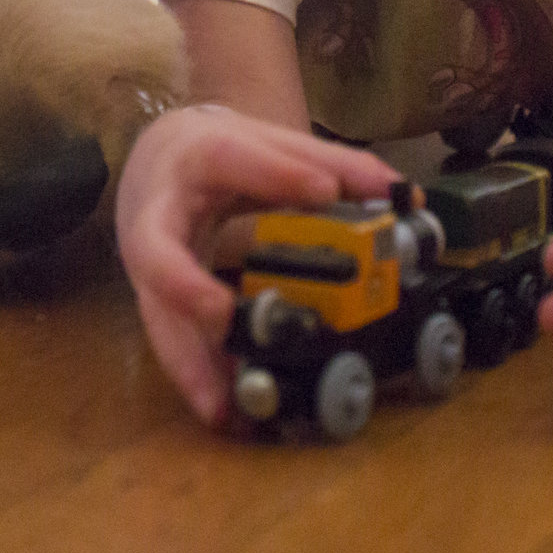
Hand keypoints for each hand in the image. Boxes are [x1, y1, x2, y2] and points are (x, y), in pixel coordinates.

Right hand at [115, 105, 400, 424]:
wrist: (155, 157)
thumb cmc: (216, 153)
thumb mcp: (270, 144)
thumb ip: (333, 164)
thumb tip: (404, 193)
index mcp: (197, 157)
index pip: (230, 159)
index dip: (275, 174)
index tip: (324, 191)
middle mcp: (159, 213)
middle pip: (156, 251)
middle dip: (184, 286)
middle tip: (219, 316)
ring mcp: (149, 262)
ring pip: (155, 312)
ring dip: (187, 361)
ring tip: (221, 406)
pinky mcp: (154, 297)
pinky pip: (171, 338)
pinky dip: (197, 374)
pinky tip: (224, 408)